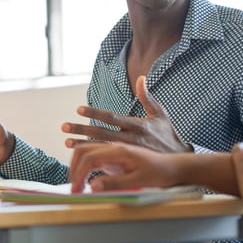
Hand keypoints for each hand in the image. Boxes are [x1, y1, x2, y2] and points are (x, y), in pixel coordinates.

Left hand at [62, 76, 190, 152]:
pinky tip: (80, 159)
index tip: (78, 109)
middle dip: (81, 129)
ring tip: (66, 143)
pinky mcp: (128, 165)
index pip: (112, 117)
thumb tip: (142, 77)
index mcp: (137, 124)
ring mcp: (128, 153)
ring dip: (83, 145)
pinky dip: (94, 160)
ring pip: (101, 148)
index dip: (95, 113)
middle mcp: (131, 138)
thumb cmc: (168, 135)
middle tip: (63, 126)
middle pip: (101, 133)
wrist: (179, 160)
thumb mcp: (160, 114)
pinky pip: (108, 163)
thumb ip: (148, 97)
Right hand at [68, 142, 181, 191]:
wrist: (173, 167)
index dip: (80, 174)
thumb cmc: (159, 173)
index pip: (90, 158)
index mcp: (120, 150)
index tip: (76, 189)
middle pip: (84, 150)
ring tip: (76, 183)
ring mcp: (114, 151)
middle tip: (74, 187)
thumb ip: (115, 183)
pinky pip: (94, 157)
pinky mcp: (115, 156)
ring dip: (77, 165)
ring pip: (87, 151)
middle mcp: (114, 147)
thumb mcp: (139, 181)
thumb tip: (93, 186)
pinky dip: (85, 166)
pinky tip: (85, 178)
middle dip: (74, 168)